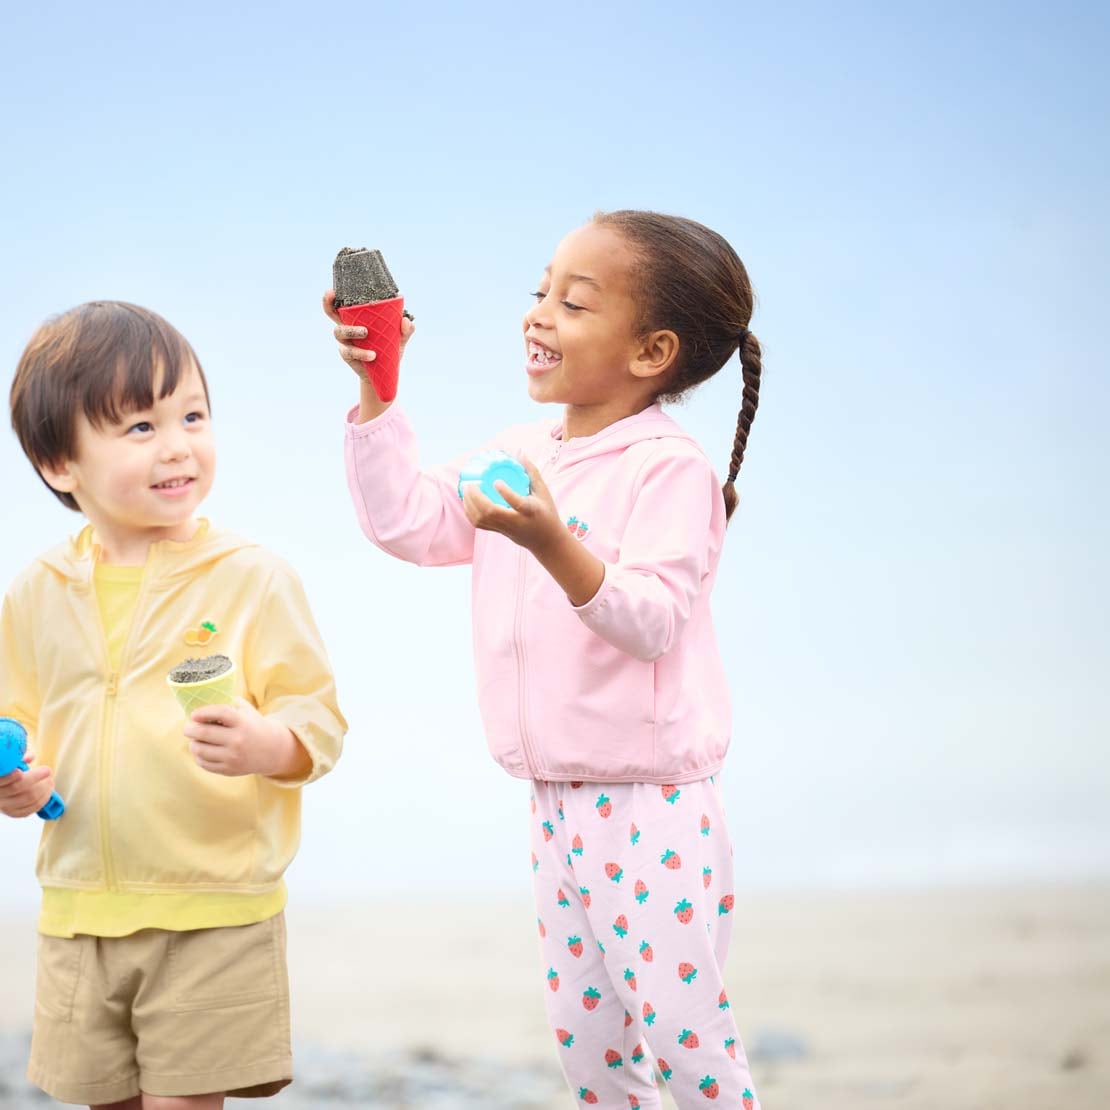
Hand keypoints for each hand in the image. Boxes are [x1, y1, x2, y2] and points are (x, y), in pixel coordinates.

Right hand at [0, 752, 56, 817]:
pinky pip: (30, 809)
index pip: (2, 779)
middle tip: (47, 771)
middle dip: (36, 777)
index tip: (23, 769)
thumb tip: (29, 757)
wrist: (3, 787)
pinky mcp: (13, 813)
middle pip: (17, 788)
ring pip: (27, 799)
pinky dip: (43, 800)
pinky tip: (48, 791)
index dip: (13, 775)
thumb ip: (18, 758)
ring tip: (50, 780)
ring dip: (43, 788)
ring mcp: (4, 806)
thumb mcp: (10, 763)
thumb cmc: (9, 771)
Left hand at [184, 698, 309, 778]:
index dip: (203, 712)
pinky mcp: (229, 769)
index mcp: (242, 722)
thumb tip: (204, 699)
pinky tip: (201, 751)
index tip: (193, 714)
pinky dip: (198, 756)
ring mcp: (233, 756)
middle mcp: (238, 739)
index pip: (219, 713)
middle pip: (204, 733)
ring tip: (194, 740)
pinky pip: (204, 763)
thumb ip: (228, 703)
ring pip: (200, 750)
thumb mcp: (247, 711)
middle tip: (187, 728)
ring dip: (193, 744)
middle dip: (190, 729)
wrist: (272, 750)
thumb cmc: (253, 726)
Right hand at [322, 288, 415, 387]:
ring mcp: (345, 341)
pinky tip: (372, 355)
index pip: (340, 305)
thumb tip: (405, 320)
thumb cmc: (389, 349)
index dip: (330, 298)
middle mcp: (346, 327)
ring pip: (340, 332)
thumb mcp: (400, 339)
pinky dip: (360, 352)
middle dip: (331, 308)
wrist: (384, 373)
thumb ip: (406, 330)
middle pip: (332, 315)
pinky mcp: (346, 355)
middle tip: (354, 309)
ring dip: (352, 331)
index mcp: (355, 318)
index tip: (331, 292)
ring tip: (365, 333)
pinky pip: (349, 351)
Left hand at [460, 457, 565, 554]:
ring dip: (470, 504)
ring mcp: (505, 528)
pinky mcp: (498, 532)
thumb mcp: (544, 492)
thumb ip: (531, 472)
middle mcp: (516, 521)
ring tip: (466, 488)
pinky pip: (479, 524)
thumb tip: (519, 453)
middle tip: (470, 483)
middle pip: (491, 512)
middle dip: (476, 497)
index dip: (506, 493)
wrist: (546, 541)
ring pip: (482, 519)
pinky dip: (469, 512)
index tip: (496, 482)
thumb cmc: (546, 513)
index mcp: (530, 511)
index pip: (518, 503)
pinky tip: (467, 500)